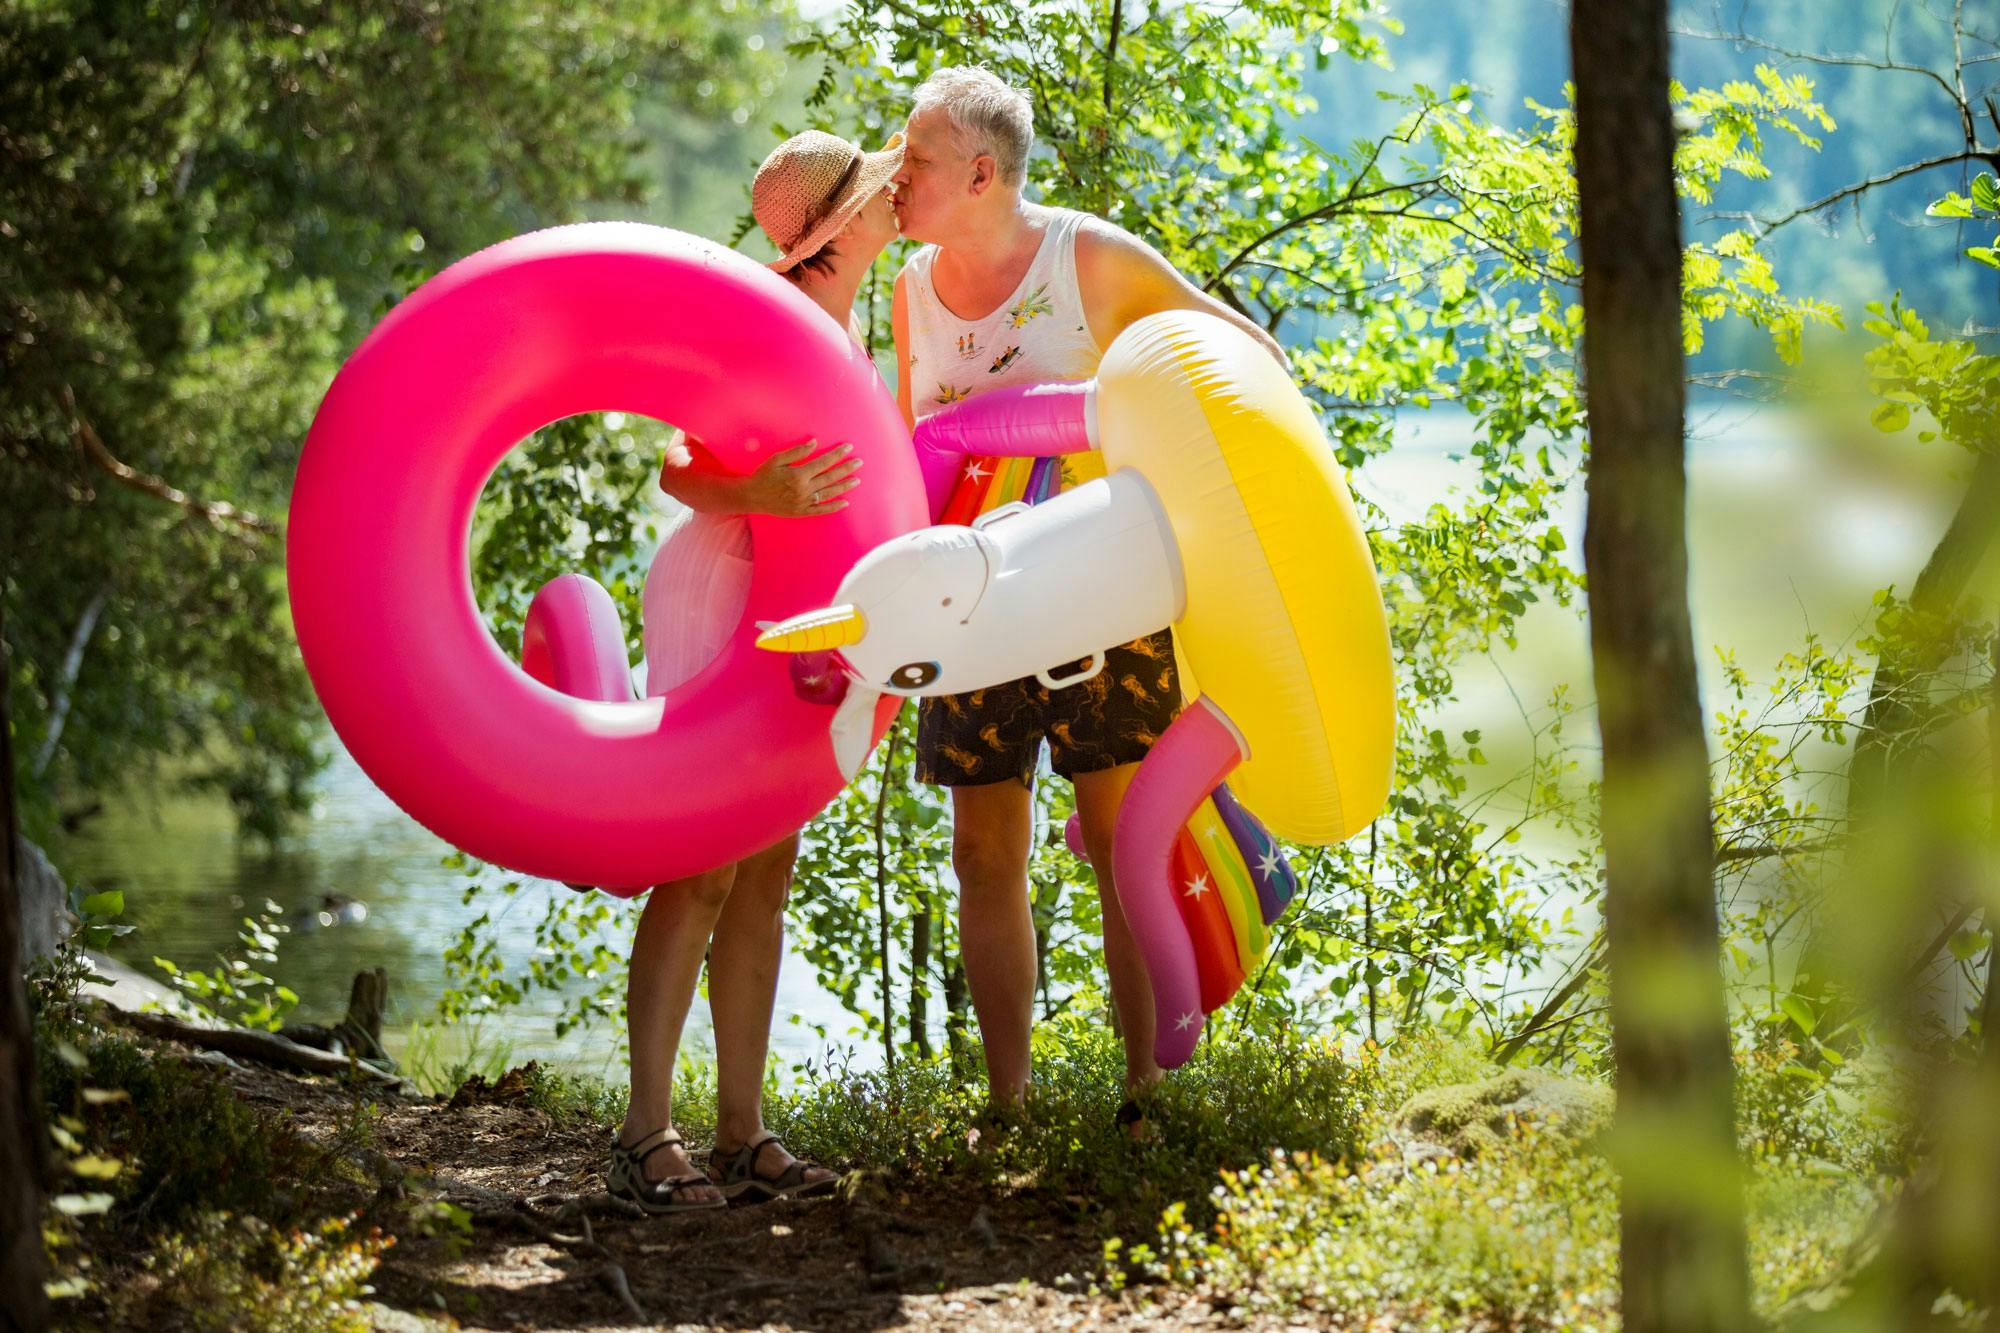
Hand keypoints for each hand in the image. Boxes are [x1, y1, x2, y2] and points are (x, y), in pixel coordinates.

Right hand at [743, 440, 861, 516]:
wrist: (752, 497)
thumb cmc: (763, 475)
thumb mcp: (776, 459)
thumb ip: (796, 451)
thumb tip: (814, 442)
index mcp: (798, 474)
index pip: (823, 462)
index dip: (837, 454)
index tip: (848, 448)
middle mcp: (804, 489)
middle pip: (830, 477)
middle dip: (846, 468)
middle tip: (859, 462)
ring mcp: (804, 502)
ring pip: (829, 493)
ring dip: (844, 486)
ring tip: (857, 480)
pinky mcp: (802, 512)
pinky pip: (821, 510)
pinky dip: (834, 507)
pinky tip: (845, 503)